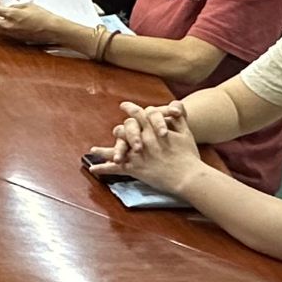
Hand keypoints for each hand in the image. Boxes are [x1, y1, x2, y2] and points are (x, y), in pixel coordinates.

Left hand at [0, 0, 62, 43]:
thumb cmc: (42, 15)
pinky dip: (2, 27)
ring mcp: (12, 33)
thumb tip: (6, 7)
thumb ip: (14, 6)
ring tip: (1, 16)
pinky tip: (9, 22)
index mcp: (12, 15)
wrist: (52, 29)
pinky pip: (4, 33)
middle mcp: (9, 25)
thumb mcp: (28, 5)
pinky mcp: (16, 38)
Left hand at [90, 101, 204, 194]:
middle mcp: (141, 139)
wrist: (187, 176)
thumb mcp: (186, 133)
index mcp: (153, 129)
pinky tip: (93, 169)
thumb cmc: (188, 155)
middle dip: (119, 129)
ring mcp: (136, 155)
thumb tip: (174, 106)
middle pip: (124, 129)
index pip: (138, 114)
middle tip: (114, 129)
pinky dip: (103, 169)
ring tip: (93, 150)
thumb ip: (179, 118)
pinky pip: (115, 169)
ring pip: (115, 149)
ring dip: (103, 151)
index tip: (124, 105)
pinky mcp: (135, 169)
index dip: (131, 109)